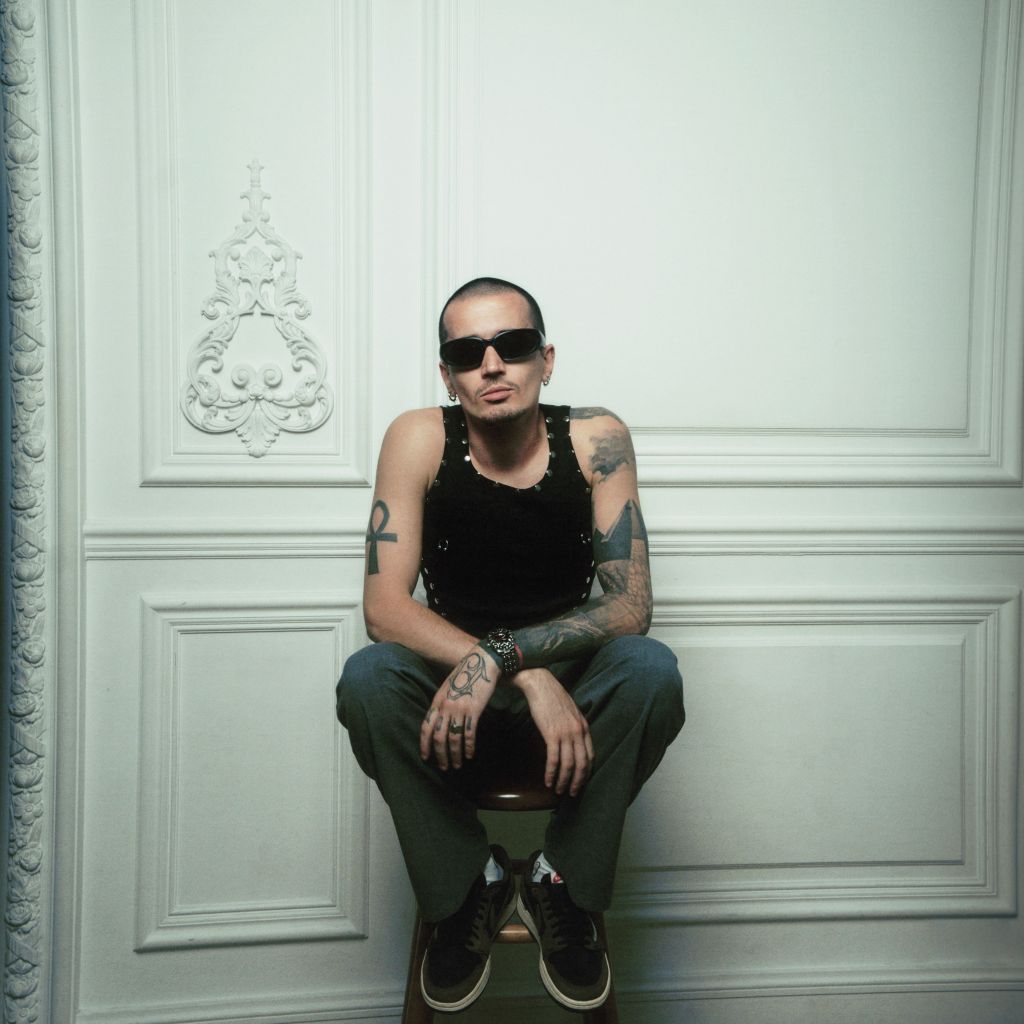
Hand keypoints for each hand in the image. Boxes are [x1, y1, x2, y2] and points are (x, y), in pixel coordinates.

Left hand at [420, 645, 498, 770]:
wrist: (482, 662)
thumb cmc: (465, 674)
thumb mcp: (447, 687)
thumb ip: (441, 703)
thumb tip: (438, 719)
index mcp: (437, 701)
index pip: (426, 727)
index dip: (424, 744)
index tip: (425, 757)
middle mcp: (445, 707)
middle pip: (438, 737)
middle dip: (440, 755)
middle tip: (443, 767)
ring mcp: (459, 709)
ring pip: (453, 739)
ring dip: (455, 755)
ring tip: (457, 765)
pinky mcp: (473, 710)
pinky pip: (469, 734)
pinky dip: (468, 747)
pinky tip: (470, 755)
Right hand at [512, 668, 594, 796]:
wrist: (540, 684)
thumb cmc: (552, 696)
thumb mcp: (571, 711)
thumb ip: (574, 726)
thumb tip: (572, 740)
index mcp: (584, 726)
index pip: (590, 755)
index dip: (587, 771)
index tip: (582, 781)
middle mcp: (578, 732)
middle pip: (582, 764)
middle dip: (578, 781)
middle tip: (572, 793)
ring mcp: (566, 734)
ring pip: (569, 765)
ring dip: (563, 780)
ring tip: (558, 790)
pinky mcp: (551, 734)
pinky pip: (554, 759)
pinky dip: (551, 772)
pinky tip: (547, 780)